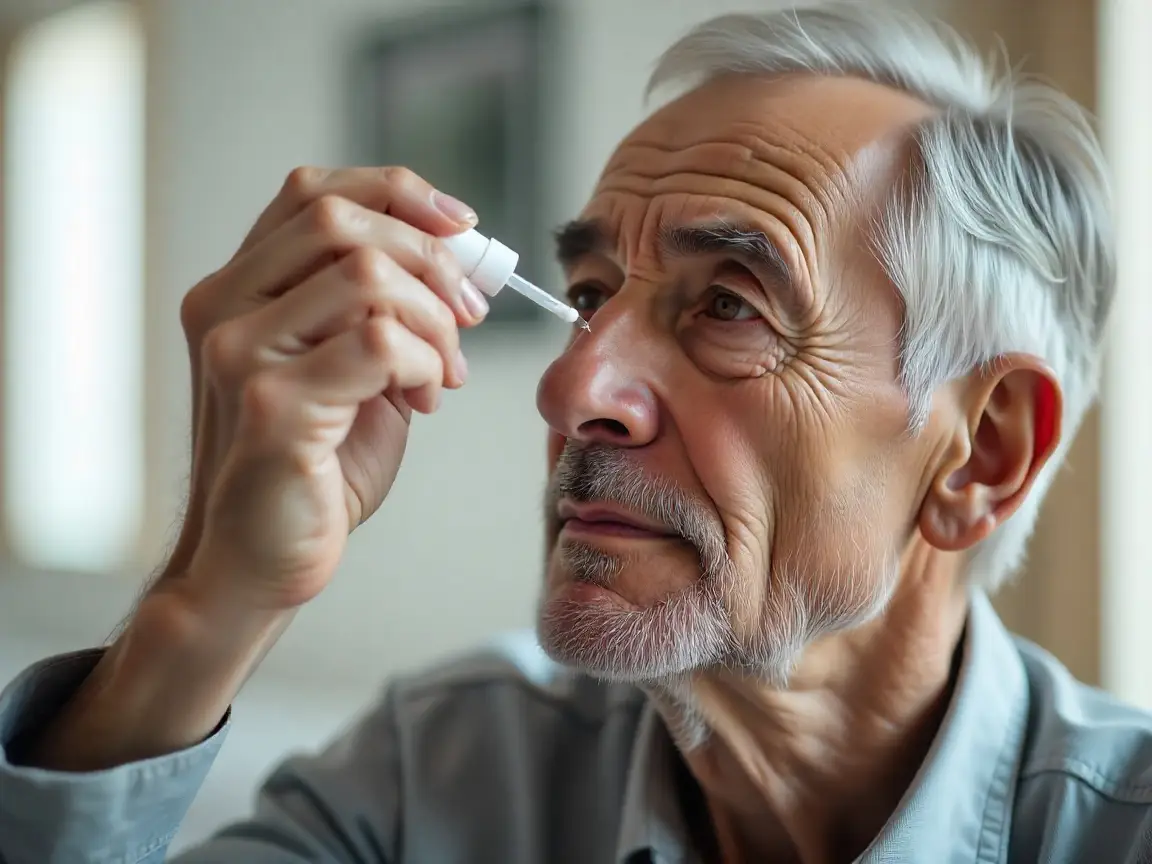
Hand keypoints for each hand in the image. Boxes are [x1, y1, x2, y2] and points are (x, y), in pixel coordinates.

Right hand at [171, 166, 487, 610]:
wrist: (259, 560)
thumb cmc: (315, 467)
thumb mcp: (357, 368)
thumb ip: (383, 308)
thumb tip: (459, 255)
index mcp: (240, 287)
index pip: (313, 191)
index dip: (398, 192)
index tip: (461, 226)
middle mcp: (224, 306)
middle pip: (339, 219)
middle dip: (431, 258)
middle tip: (469, 314)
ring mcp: (239, 353)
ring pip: (365, 275)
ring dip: (433, 320)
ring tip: (445, 373)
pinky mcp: (271, 405)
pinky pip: (376, 342)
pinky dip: (424, 362)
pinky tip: (425, 400)